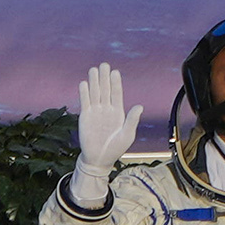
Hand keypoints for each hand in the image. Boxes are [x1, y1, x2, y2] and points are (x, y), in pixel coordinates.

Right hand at [75, 63, 132, 181]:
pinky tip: (84, 83)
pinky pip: (85, 102)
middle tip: (104, 65)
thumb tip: (140, 106)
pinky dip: (84, 93)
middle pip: (105, 90)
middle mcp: (106, 109)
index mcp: (118, 112)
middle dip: (104, 77)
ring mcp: (95, 112)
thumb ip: (132, 120)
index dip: (116, 83)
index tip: (115, 72)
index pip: (117, 94)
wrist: (99, 159)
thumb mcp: (127, 135)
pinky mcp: (85, 117)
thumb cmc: (115, 148)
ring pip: (95, 93)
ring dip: (94, 82)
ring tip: (94, 70)